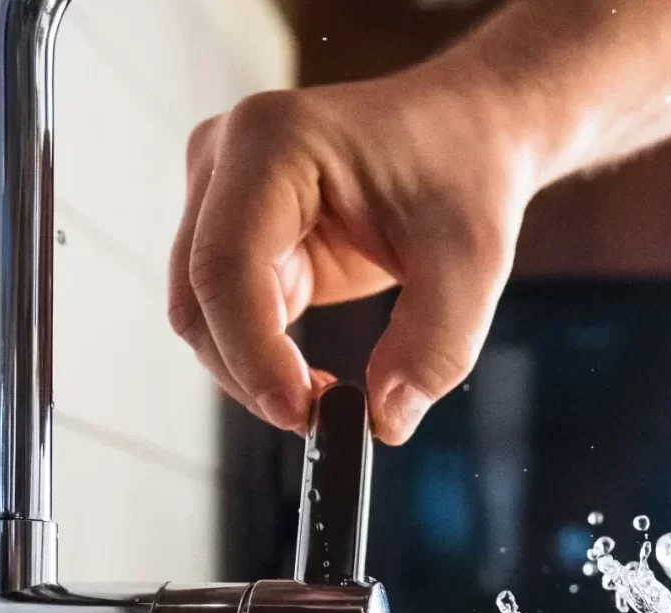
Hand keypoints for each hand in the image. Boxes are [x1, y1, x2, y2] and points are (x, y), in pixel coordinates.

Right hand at [168, 63, 537, 443]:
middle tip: (321, 420)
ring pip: (202, 315)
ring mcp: (220, 195)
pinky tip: (314, 379)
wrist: (467, 134)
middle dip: (250, 373)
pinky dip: (262, 360)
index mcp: (273, 141)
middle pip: (198, 297)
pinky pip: (228, 316)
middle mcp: (226, 159)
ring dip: (252, 372)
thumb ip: (434, 347)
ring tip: (327, 398)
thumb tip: (384, 420)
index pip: (226, 265)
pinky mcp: (236, 233)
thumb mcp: (472, 263)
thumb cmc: (465, 172)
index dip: (251, 352)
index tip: (303, 413)